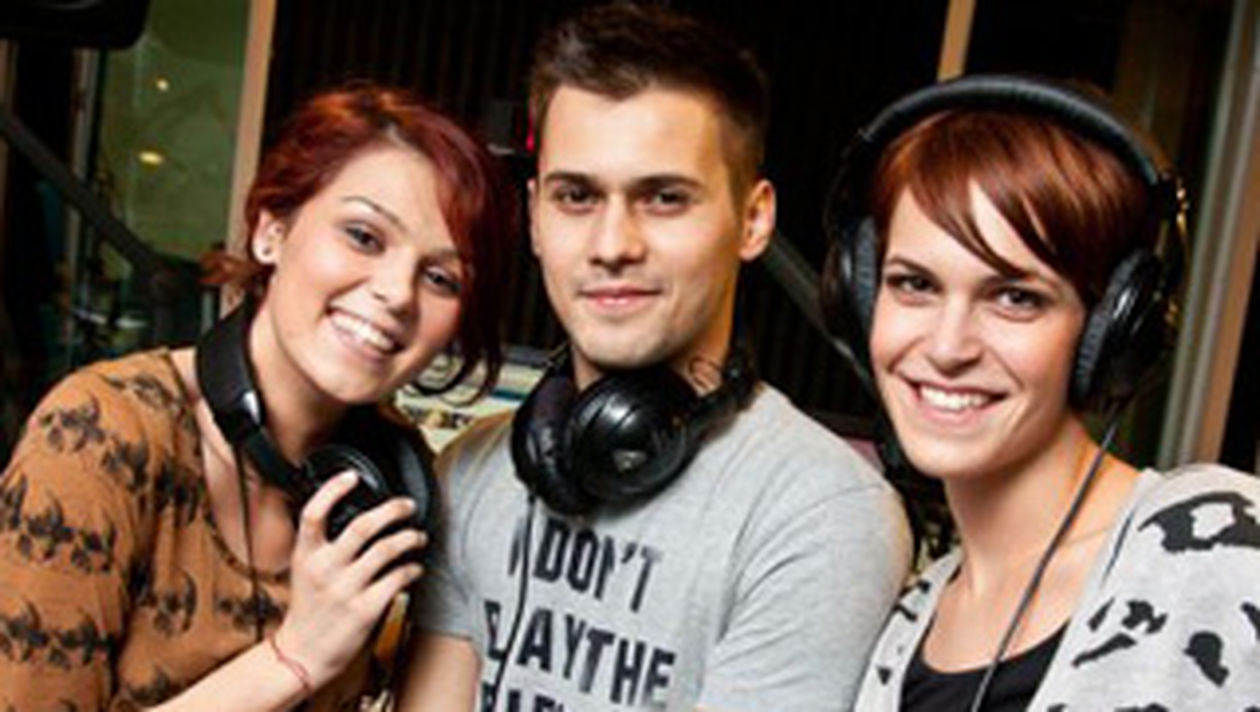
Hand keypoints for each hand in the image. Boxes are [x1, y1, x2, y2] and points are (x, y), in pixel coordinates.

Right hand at [273, 470, 426, 689]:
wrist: (303, 654)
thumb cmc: (307, 610)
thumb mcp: (302, 570)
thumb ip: (321, 545)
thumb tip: (348, 516)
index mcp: (306, 555)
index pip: (313, 513)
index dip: (333, 490)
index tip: (352, 476)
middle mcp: (325, 569)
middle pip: (363, 525)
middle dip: (393, 509)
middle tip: (407, 505)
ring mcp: (345, 589)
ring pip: (387, 549)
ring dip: (409, 538)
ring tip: (417, 536)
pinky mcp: (365, 609)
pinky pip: (397, 579)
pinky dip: (412, 569)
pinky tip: (415, 568)